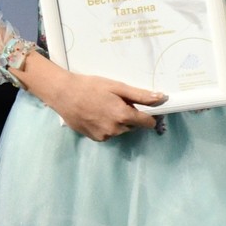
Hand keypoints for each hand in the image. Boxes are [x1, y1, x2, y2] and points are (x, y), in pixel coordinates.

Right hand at [19, 56, 164, 140]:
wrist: (64, 94)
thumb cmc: (92, 87)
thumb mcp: (118, 87)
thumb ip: (141, 95)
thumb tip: (162, 98)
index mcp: (123, 116)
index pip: (147, 123)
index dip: (150, 116)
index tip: (148, 110)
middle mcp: (115, 129)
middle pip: (133, 125)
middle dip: (130, 116)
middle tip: (118, 102)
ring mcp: (104, 136)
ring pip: (120, 130)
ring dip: (118, 121)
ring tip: (105, 107)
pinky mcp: (94, 138)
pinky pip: (108, 133)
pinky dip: (107, 126)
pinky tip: (97, 114)